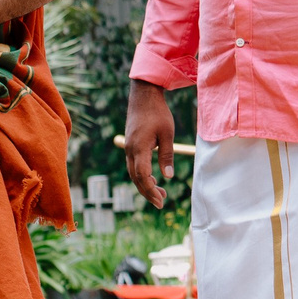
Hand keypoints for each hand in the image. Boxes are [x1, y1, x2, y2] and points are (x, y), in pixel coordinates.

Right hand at [124, 80, 175, 210]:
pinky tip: (154, 178)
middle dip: (148, 192)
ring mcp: (128, 148)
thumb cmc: (158, 113)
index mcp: (139, 148)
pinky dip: (142, 175)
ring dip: (145, 185)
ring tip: (161, 193)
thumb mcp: (167, 134)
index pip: (143, 176)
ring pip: (134, 173)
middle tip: (162, 202)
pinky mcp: (130, 145)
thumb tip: (168, 176)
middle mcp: (130, 150)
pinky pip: (134, 166)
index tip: (161, 200)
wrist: (143, 96)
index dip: (151, 190)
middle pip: (136, 178)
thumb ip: (167, 155)